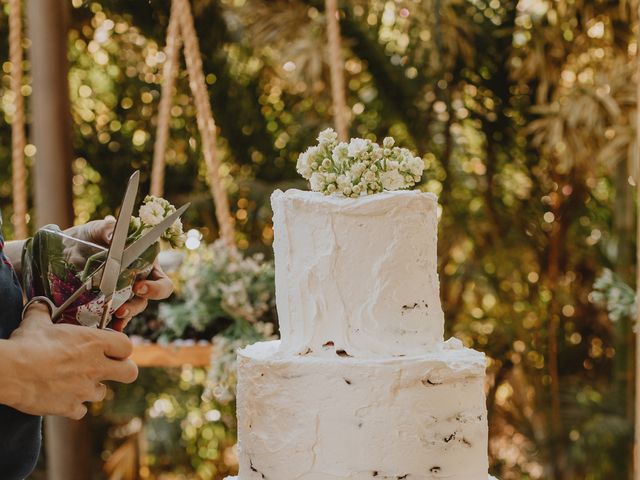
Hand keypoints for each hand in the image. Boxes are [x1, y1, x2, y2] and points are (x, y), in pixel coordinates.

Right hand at [2, 302, 137, 418]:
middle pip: (130, 373)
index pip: (127, 346)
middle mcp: (95, 367)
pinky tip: (62, 397)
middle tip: (109, 368)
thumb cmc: (26, 344)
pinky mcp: (69, 407)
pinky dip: (73, 406)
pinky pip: (81, 411)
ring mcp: (84, 389)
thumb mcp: (37, 322)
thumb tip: (40, 304)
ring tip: (77, 381)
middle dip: (123, 370)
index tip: (111, 348)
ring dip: (93, 388)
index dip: (121, 347)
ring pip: (103, 393)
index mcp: (94, 343)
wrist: (10, 372)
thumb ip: (44, 313)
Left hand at [65, 217, 174, 330]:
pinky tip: (107, 327)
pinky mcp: (106, 305)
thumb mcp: (97, 229)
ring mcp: (122, 296)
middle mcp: (138, 282)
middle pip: (147, 300)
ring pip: (131, 310)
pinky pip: (114, 319)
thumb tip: (112, 235)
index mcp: (145, 265)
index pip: (162, 282)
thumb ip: (106, 228)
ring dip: (125, 316)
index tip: (139, 286)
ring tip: (114, 318)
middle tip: (123, 308)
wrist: (65, 251)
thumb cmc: (89, 237)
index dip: (156, 288)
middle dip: (137, 305)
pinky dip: (112, 325)